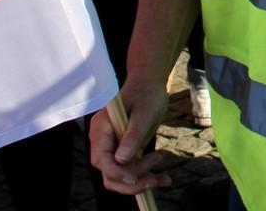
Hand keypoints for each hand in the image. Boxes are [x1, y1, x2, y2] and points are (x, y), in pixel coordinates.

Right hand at [89, 77, 172, 196]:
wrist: (149, 84)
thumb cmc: (146, 94)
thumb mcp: (144, 113)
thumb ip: (132, 136)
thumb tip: (121, 160)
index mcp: (101, 129)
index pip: (102, 159)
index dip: (116, 172)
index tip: (135, 178)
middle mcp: (102, 141)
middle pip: (109, 173)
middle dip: (131, 180)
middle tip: (155, 177)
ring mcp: (111, 147)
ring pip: (119, 175)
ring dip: (140, 181)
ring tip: (164, 179)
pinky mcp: (122, 151)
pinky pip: (129, 170)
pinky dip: (144, 176)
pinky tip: (163, 178)